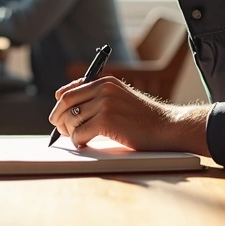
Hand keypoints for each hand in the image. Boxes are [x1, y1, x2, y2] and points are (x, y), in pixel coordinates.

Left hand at [48, 77, 210, 154]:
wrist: (166, 127)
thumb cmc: (144, 118)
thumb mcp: (120, 99)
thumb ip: (99, 98)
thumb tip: (70, 109)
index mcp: (106, 82)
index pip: (70, 90)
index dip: (60, 104)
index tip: (58, 114)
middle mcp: (104, 89)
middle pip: (66, 103)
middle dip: (59, 118)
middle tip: (61, 130)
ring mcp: (105, 104)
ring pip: (71, 120)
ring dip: (69, 132)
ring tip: (77, 137)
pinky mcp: (106, 121)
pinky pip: (79, 133)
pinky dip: (78, 141)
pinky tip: (84, 143)